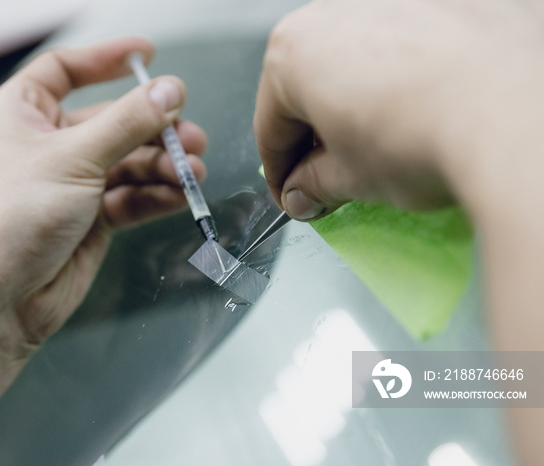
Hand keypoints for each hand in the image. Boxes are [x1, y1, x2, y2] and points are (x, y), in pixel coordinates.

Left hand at [0, 37, 206, 351]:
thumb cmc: (11, 220)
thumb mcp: (74, 158)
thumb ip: (128, 124)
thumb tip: (170, 91)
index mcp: (23, 114)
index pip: (66, 71)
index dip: (106, 60)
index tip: (147, 55)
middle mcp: (48, 146)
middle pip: (112, 121)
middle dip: (154, 129)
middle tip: (189, 136)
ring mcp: (72, 184)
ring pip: (129, 162)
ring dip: (163, 166)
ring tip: (192, 171)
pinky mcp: (92, 219)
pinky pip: (133, 197)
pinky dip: (157, 195)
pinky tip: (180, 195)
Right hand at [254, 3, 543, 463]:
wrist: (514, 111)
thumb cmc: (423, 135)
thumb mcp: (350, 179)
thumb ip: (315, 186)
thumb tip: (306, 193)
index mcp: (293, 52)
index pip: (271, 127)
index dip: (279, 175)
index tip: (294, 197)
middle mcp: (335, 11)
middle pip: (308, 89)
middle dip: (316, 139)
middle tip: (332, 181)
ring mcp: (388, 1)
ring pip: (354, 65)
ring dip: (356, 108)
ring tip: (380, 150)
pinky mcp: (438, 4)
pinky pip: (401, 50)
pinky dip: (399, 84)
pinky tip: (417, 114)